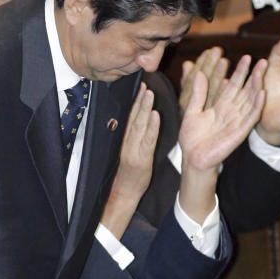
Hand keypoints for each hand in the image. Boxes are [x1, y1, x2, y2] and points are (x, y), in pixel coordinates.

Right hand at [100, 83, 159, 238]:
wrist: (124, 194)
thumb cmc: (129, 174)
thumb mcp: (128, 152)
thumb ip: (132, 137)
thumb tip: (137, 120)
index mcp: (124, 140)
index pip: (129, 117)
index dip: (134, 101)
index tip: (139, 86)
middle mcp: (127, 142)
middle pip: (133, 118)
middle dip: (139, 100)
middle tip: (143, 84)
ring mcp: (133, 150)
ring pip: (139, 126)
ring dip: (144, 108)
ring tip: (149, 93)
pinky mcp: (141, 159)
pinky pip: (148, 140)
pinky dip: (152, 127)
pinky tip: (155, 115)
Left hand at [177, 55, 265, 221]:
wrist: (193, 159)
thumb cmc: (192, 138)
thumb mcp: (192, 111)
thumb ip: (197, 93)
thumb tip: (200, 72)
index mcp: (221, 107)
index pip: (232, 86)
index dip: (238, 72)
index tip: (245, 57)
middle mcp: (232, 112)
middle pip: (245, 91)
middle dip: (253, 75)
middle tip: (262, 60)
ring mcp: (237, 121)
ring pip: (250, 101)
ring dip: (257, 86)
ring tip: (263, 71)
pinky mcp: (240, 132)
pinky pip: (251, 117)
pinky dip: (257, 105)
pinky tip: (262, 92)